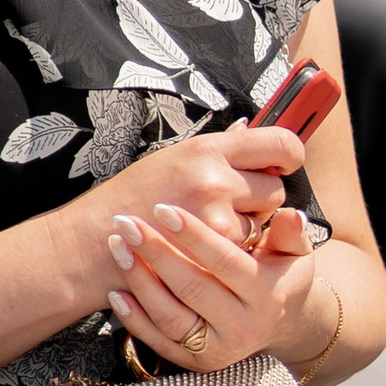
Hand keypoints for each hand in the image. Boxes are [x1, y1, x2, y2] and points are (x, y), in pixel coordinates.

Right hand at [82, 126, 290, 289]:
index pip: (277, 142)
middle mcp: (215, 179)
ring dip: (248, 226)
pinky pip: (244, 250)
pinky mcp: (212, 253)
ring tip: (210, 226)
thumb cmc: (131, 197)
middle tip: (235, 202)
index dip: (289, 153)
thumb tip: (251, 132)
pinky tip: (205, 247)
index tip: (286, 161)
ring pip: (264, 223)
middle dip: (262, 197)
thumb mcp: (173, 159)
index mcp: (206, 149)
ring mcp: (216, 219)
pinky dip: (233, 251)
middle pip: (275, 187)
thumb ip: (217, 151)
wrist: (96, 240)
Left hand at [83, 123, 311, 371]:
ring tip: (117, 246)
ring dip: (139, 281)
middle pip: (190, 287)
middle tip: (125, 221)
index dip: (193, 235)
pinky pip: (158, 340)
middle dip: (154, 252)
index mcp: (266, 295)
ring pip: (170, 316)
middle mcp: (242, 327)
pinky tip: (116, 289)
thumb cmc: (280, 275)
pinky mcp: (196, 362)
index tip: (163, 209)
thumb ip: (291, 233)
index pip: (224, 261)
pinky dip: (134, 318)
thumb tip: (290, 214)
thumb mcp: (295, 254)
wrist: (280, 324)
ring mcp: (217, 348)